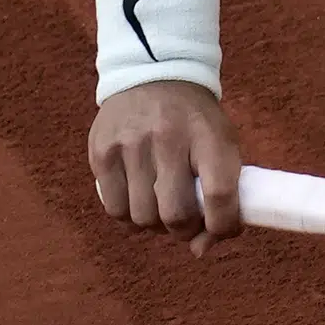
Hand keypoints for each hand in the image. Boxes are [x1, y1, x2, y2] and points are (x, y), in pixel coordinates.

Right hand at [89, 80, 243, 256]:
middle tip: (186, 220)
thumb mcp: (220, 143)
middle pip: (175, 215)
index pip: (219, 195)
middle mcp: (167, 137)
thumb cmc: (194, 121)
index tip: (222, 228)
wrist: (153, 73)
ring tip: (160, 206)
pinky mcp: (101, 151)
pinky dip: (129, 216)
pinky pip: (114, 209)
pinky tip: (138, 199)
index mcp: (207, 134)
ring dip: (155, 225)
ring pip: (142, 218)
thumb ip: (222, 197)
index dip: (223, 226)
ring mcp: (130, 143)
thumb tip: (199, 252)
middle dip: (184, 230)